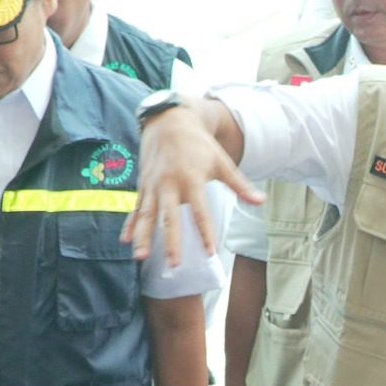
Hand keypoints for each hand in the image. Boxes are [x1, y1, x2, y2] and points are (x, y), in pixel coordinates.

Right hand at [121, 106, 258, 264]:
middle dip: (170, 241)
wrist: (169, 121)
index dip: (205, 232)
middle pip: (169, 217)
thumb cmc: (199, 144)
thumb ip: (239, 185)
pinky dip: (130, 224)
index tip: (210, 252)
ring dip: (143, 237)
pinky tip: (125, 241)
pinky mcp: (143, 185)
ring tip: (140, 257)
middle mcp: (169, 184)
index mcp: (191, 179)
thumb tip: (260, 201)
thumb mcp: (221, 162)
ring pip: (146, 215)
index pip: (200, 211)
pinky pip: (135, 208)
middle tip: (173, 264)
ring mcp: (153, 185)